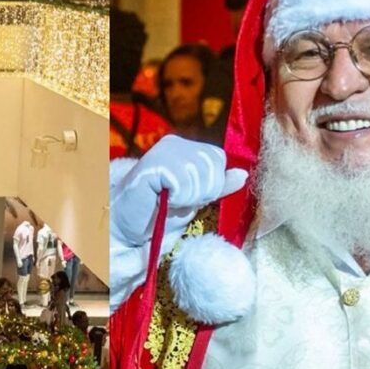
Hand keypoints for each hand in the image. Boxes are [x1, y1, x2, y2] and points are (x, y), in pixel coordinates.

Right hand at [111, 136, 246, 251]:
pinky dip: (177, 198)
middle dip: (201, 192)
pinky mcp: (154, 163)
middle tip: (177, 200)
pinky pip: (183, 181)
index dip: (210, 184)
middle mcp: (175, 143)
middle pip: (213, 165)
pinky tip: (161, 199)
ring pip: (200, 174)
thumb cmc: (158, 212)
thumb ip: (218, 185)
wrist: (126, 225)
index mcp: (185, 147)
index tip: (187, 196)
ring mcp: (163, 151)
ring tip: (168, 200)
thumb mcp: (195, 198)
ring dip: (188, 197)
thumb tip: (243, 174)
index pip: (218, 158)